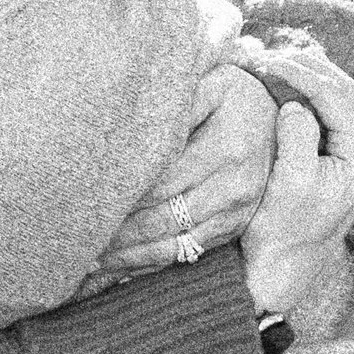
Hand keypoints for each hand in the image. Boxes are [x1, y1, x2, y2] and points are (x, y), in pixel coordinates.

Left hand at [96, 60, 275, 277]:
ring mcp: (237, 213)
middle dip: (119, 235)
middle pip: (165, 219)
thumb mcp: (209, 85)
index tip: (83, 207)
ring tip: (89, 262)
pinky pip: (190, 253)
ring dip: (131, 257)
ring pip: (175, 244)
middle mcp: (234, 187)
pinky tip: (121, 267)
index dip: (122, 200)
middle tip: (76, 242)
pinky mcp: (234, 228)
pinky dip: (153, 264)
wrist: (277, 114)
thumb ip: (176, 103)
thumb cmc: (231, 95)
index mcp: (225, 150)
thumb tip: (132, 125)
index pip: (161, 184)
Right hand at [240, 49, 353, 337]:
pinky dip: (311, 97)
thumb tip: (296, 104)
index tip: (265, 62)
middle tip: (268, 56)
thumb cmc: (280, 232)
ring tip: (276, 64)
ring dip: (311, 79)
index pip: (336, 96)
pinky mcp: (342, 166)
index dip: (299, 73)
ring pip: (342, 101)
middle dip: (307, 68)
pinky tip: (287, 88)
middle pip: (346, 92)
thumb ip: (299, 134)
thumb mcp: (289, 181)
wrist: (279, 273)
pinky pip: (333, 117)